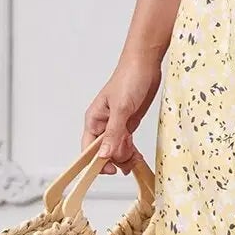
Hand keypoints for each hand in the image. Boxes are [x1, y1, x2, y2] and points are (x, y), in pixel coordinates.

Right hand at [81, 52, 162, 174]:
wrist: (146, 64)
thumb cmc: (129, 78)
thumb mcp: (121, 108)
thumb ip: (113, 132)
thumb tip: (104, 154)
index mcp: (94, 119)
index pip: (88, 148)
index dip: (97, 162)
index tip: (110, 170)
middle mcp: (103, 124)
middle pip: (104, 151)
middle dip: (116, 160)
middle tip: (130, 164)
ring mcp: (116, 124)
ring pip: (116, 149)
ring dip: (125, 157)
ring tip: (136, 162)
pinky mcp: (129, 123)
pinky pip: (127, 143)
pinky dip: (132, 151)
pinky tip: (138, 157)